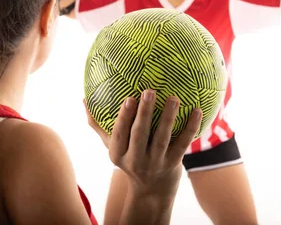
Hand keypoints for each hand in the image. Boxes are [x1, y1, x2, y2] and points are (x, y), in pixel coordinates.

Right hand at [85, 90, 201, 194]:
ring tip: (174, 98)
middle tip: (149, 91)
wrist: (151, 190)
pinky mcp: (174, 163)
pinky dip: (190, 127)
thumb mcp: (113, 147)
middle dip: (144, 113)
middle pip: (140, 135)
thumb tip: (84, 99)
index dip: (124, 118)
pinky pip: (183, 143)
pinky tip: (196, 110)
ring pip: (162, 138)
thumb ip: (98, 125)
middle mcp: (136, 160)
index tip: (129, 98)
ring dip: (168, 117)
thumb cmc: (130, 158)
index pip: (119, 135)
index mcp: (118, 154)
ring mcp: (156, 163)